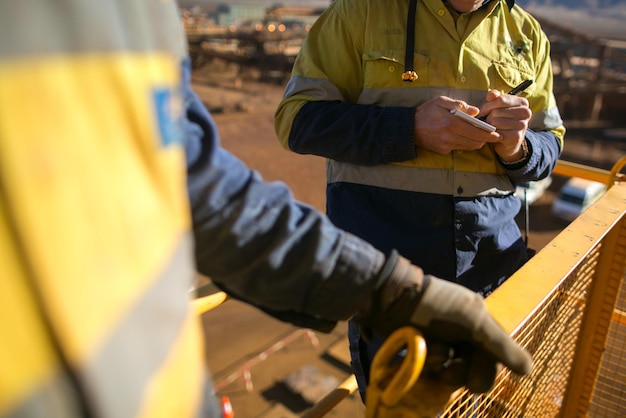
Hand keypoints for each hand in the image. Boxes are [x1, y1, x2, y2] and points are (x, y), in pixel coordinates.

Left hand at [360, 251, 532, 392]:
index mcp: (480, 325)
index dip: (487, 369)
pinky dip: (430, 366)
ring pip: (455, 376)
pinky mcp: (424, 355)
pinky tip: (422, 355)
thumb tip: (529, 371)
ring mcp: (444, 347)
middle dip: (463, 372)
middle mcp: (464, 338)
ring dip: (445, 369)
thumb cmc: (437, 305)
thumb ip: (501, 345)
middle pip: (476, 372)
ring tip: (432, 356)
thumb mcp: (473, 320)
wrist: (394, 300)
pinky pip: (434, 373)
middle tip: (449, 368)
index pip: (496, 359)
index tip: (476, 368)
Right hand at [413, 96, 498, 154]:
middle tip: (493, 137)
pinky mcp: (442, 150)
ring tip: (481, 138)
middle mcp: (450, 136)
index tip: (496, 134)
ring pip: (468, 147)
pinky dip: (465, 144)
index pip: (475, 131)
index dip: (488, 133)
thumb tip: (475, 111)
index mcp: (451, 122)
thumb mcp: (441, 101)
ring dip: (476, 143)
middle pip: (474, 141)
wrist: (409, 128)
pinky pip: (458, 148)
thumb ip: (459, 105)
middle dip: (485, 140)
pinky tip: (465, 138)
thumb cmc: (426, 111)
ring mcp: (446, 145)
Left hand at [479, 90, 531, 161]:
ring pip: (495, 122)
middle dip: (487, 116)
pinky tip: (494, 134)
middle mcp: (525, 113)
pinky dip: (492, 134)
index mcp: (522, 102)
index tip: (482, 111)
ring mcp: (522, 125)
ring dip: (489, 126)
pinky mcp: (516, 137)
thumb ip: (494, 98)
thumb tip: (491, 95)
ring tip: (491, 127)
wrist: (509, 141)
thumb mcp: (498, 106)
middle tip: (487, 121)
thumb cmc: (502, 119)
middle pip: (496, 112)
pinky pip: (497, 133)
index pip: (500, 100)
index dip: (487, 105)